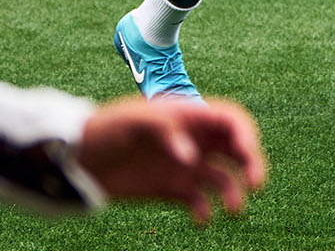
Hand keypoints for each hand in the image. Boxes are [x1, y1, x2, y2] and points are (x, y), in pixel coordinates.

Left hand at [76, 97, 266, 223]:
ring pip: (223, 177)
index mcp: (189, 116)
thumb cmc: (106, 129)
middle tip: (256, 183)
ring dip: (234, 192)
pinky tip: (200, 219)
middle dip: (252, 163)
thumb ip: (164, 130)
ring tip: (232, 210)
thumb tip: (191, 156)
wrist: (79, 158)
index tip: (247, 152)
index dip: (245, 133)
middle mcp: (194, 141)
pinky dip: (205, 211)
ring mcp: (185, 166)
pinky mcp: (172, 189)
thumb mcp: (133, 121)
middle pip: (236, 148)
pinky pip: (199, 201)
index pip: (230, 119)